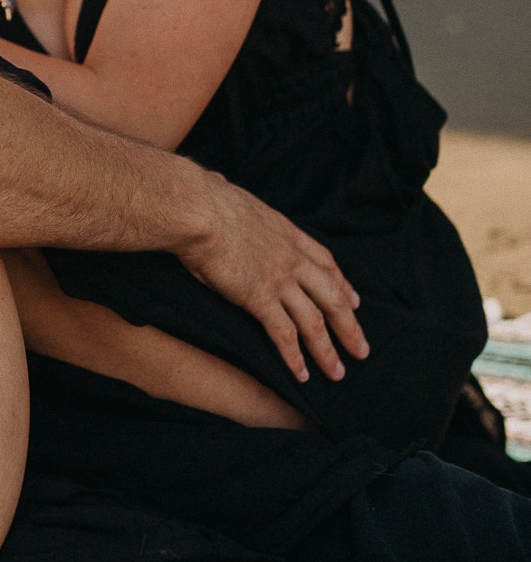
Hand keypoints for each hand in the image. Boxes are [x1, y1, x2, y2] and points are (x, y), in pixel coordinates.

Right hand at [177, 172, 367, 383]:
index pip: (326, 264)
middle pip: (332, 298)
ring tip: (337, 373)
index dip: (343, 285)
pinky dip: (295, 356)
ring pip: (315, 321)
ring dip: (327, 350)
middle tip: (361, 350)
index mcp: (287, 234)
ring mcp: (279, 280)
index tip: (354, 301)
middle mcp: (292, 259)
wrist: (199, 210)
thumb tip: (219, 187)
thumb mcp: (233, 197)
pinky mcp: (259, 297)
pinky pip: (284, 333)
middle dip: (349, 327)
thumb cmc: (206, 200)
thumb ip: (236, 203)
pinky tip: (301, 374)